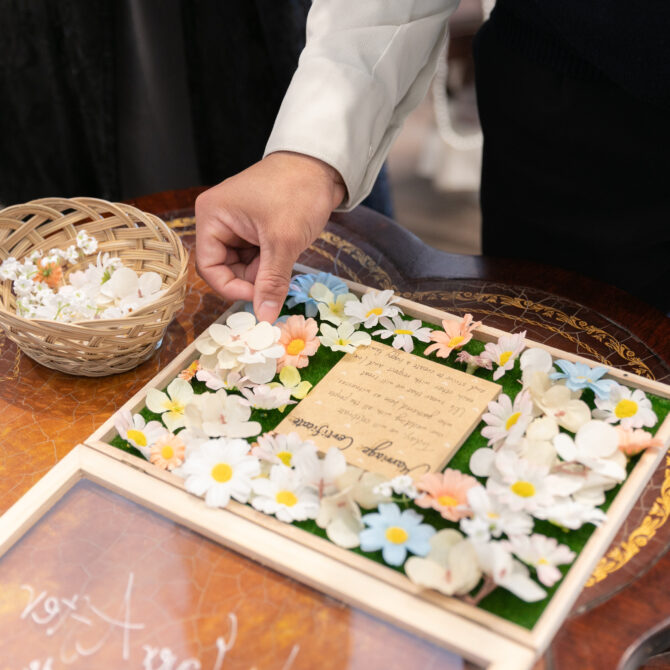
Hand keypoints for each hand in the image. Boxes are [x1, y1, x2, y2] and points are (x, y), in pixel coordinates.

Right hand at [195, 152, 345, 323]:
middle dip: (252, 278)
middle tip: (277, 275)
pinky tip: (287, 252)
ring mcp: (237, 224)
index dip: (232, 287)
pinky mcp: (254, 228)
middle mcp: (218, 220)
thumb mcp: (284, 242)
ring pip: (244, 266)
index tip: (259, 297)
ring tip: (285, 254)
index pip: (209, 268)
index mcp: (212, 216)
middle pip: (226, 269)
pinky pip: (256, 257)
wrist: (324, 166)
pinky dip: (272, 262)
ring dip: (265, 270)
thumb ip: (272, 282)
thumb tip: (264, 317)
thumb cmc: (298, 191)